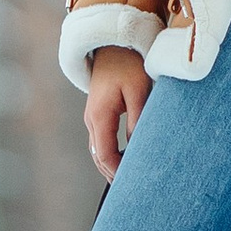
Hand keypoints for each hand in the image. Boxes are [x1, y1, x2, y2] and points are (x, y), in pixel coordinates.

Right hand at [85, 46, 150, 180]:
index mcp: (99, 116)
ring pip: (99, 150)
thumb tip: (138, 148)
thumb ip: (137, 120)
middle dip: (114, 174)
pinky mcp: (99, 112)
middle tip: (134, 190)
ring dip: (113, 165)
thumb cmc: (129, 63)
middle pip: (99, 158)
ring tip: (132, 179)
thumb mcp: (138, 90)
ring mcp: (93, 116)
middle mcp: (92, 119)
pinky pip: (103, 140)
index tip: (134, 184)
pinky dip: (112, 154)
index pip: (105, 156)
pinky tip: (128, 159)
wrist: (113, 41)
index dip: (118, 173)